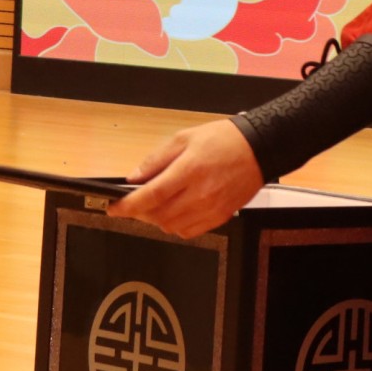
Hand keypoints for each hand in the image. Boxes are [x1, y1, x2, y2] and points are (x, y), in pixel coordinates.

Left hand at [108, 118, 264, 237]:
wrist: (258, 150)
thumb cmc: (222, 140)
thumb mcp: (183, 138)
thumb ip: (156, 160)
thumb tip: (134, 178)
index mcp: (189, 170)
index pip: (151, 195)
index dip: (128, 205)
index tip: (113, 207)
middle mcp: (200, 193)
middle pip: (158, 215)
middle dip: (140, 212)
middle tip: (134, 202)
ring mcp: (211, 209)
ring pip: (171, 226)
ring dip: (157, 219)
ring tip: (157, 204)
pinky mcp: (220, 217)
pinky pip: (189, 231)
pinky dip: (175, 225)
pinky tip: (176, 211)